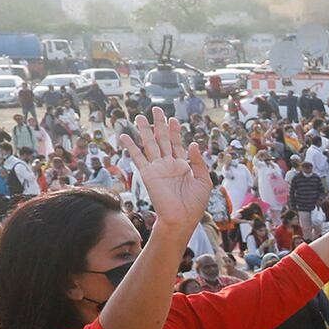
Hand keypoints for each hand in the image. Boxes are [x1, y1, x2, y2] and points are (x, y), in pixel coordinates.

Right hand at [117, 108, 210, 229]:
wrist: (182, 219)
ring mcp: (157, 168)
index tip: (173, 118)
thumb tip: (193, 143)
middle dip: (159, 124)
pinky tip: (124, 135)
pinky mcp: (148, 174)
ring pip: (149, 144)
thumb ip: (199, 162)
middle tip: (156, 109)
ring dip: (144, 130)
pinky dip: (130, 146)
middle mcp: (168, 164)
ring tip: (139, 117)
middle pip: (162, 139)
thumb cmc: (195, 204)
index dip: (175, 131)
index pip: (177, 143)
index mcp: (182, 165)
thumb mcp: (204, 181)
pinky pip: (138, 157)